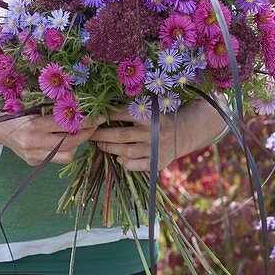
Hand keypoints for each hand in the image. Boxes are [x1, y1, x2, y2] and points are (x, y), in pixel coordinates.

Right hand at [0, 111, 101, 166]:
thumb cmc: (15, 113)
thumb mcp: (31, 106)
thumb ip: (52, 109)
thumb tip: (80, 106)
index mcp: (33, 126)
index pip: (66, 126)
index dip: (85, 122)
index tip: (98, 116)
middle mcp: (33, 144)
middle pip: (70, 143)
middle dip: (86, 134)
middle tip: (95, 124)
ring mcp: (34, 156)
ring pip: (67, 155)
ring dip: (77, 144)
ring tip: (80, 132)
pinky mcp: (34, 163)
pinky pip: (58, 158)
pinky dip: (66, 149)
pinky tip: (65, 139)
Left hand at [90, 99, 227, 171]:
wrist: (185, 132)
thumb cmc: (159, 118)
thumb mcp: (149, 108)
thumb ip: (130, 108)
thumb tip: (99, 109)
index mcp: (151, 114)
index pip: (123, 114)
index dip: (104, 116)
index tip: (89, 119)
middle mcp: (155, 132)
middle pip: (122, 135)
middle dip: (102, 135)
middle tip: (90, 134)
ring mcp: (157, 148)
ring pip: (127, 151)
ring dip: (110, 149)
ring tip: (100, 145)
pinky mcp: (159, 162)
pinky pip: (137, 166)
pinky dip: (125, 163)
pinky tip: (119, 158)